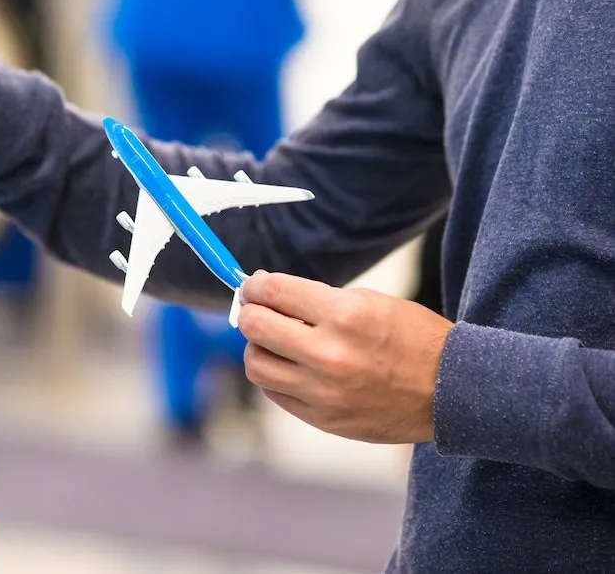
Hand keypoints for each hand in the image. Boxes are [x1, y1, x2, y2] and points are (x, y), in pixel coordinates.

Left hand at [236, 272, 453, 443]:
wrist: (453, 391)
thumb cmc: (412, 338)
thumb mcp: (370, 302)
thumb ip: (315, 299)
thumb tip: (264, 291)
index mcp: (345, 316)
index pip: (273, 292)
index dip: (255, 285)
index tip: (254, 286)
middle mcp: (330, 354)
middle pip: (254, 327)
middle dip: (250, 312)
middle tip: (257, 310)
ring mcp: (324, 392)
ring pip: (256, 365)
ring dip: (258, 348)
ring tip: (276, 342)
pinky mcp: (323, 419)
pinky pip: (275, 393)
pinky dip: (276, 376)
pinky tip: (293, 367)